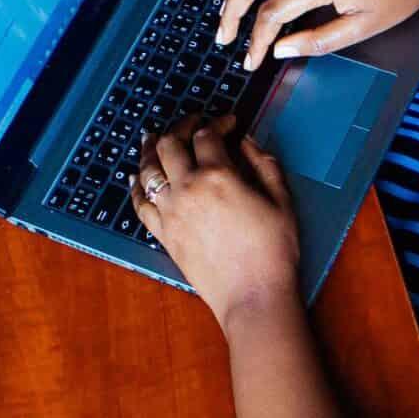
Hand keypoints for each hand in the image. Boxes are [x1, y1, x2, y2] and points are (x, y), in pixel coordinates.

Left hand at [131, 117, 300, 325]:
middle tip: (191, 123)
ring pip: (148, 168)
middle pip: (170, 143)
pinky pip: (139, 203)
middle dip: (180, 126)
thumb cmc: (273, 251)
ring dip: (150, 148)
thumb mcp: (282, 200)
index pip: (208, 135)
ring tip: (153, 138)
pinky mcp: (162, 234)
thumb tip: (246, 142)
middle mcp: (188, 189)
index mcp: (219, 176)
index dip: (218, 121)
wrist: (252, 296)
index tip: (228, 122)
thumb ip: (264, 164)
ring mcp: (170, 212)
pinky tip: (137, 178)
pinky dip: (136, 186)